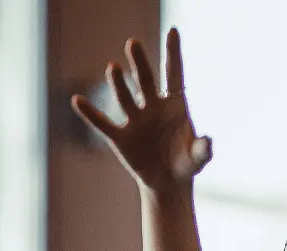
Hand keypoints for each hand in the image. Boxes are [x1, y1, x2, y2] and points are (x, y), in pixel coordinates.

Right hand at [71, 28, 212, 197]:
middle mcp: (153, 107)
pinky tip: (78, 101)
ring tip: (113, 68)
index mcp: (175, 105)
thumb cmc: (185, 163)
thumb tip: (209, 142)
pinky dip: (90, 114)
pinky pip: (103, 123)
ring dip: (119, 84)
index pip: (174, 75)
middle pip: (147, 81)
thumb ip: (203, 150)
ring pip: (125, 97)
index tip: (173, 31)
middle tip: (133, 43)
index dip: (174, 54)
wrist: (168, 183)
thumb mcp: (197, 159)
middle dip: (140, 63)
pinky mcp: (120, 137)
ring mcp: (135, 120)